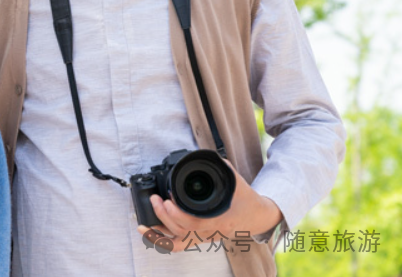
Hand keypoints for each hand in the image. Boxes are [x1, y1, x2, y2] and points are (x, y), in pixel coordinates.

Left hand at [136, 161, 281, 251]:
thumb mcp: (235, 180)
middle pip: (183, 232)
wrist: (258, 217)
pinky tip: (149, 232)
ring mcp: (206, 237)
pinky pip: (179, 245)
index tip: (168, 200)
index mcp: (221, 219)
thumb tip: (206, 156)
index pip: (196, 223)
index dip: (178, 214)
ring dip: (159, 233)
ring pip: (179, 243)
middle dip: (164, 216)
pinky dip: (162, 240)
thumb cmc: (246, 199)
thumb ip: (221, 168)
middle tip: (155, 200)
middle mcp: (212, 232)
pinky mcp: (200, 238)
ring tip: (143, 222)